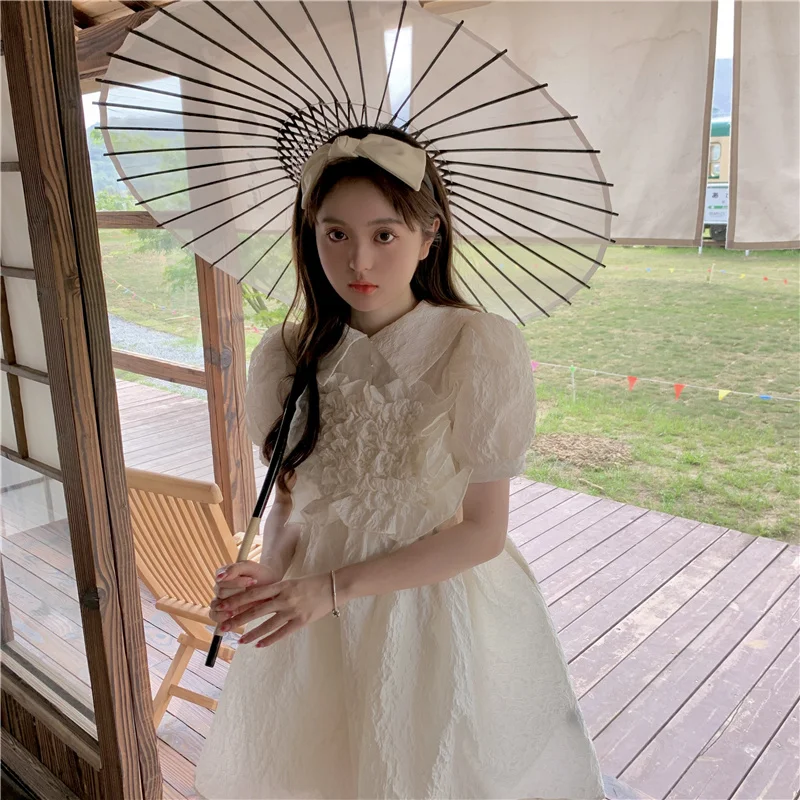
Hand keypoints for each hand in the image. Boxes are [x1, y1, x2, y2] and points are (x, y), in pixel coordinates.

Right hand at [209, 561, 282, 624]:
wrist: (272, 587)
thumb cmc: (261, 574)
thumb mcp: (250, 567)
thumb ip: (234, 569)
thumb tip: (219, 577)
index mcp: (224, 574)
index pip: (222, 580)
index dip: (236, 582)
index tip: (253, 581)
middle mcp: (221, 587)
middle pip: (220, 593)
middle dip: (236, 594)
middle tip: (251, 594)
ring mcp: (222, 600)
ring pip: (214, 606)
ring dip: (222, 609)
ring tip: (233, 612)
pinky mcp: (226, 611)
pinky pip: (215, 616)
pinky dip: (220, 618)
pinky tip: (229, 618)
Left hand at [211, 570, 334, 648]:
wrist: (333, 586)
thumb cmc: (312, 583)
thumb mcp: (291, 583)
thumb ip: (276, 591)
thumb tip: (257, 600)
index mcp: (281, 585)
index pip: (253, 594)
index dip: (237, 601)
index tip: (223, 606)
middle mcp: (284, 598)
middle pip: (256, 610)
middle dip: (238, 619)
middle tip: (223, 627)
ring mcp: (293, 610)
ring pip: (267, 624)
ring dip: (252, 634)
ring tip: (240, 641)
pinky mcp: (301, 621)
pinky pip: (282, 633)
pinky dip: (269, 639)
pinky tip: (259, 645)